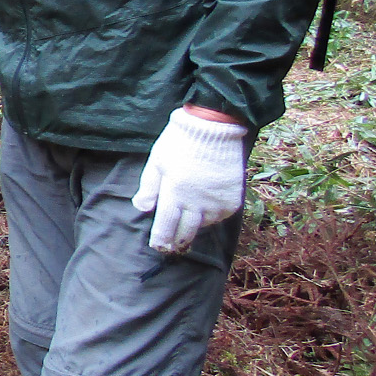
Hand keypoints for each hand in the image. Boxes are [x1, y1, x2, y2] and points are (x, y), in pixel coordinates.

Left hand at [132, 109, 247, 254]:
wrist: (213, 127)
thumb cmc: (179, 143)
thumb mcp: (156, 162)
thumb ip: (148, 188)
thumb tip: (142, 209)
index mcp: (175, 192)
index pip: (166, 226)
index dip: (161, 240)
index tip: (158, 247)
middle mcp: (197, 201)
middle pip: (185, 232)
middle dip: (177, 242)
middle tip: (171, 248)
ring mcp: (217, 201)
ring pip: (203, 226)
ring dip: (194, 227)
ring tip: (186, 226)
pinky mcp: (232, 199)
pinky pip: (220, 217)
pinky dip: (211, 217)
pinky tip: (204, 211)